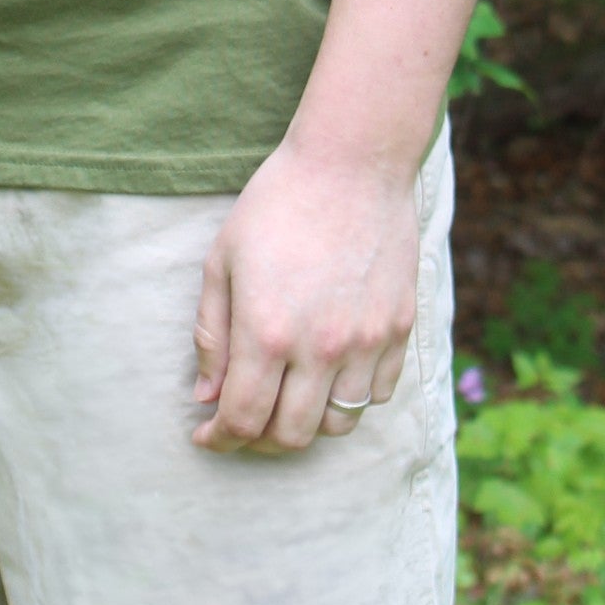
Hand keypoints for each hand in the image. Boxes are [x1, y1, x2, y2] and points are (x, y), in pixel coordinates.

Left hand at [191, 134, 420, 453]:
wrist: (352, 163)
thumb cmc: (276, 205)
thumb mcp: (223, 262)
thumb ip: (212, 337)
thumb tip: (207, 398)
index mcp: (267, 332)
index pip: (243, 419)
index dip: (221, 439)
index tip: (208, 435)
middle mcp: (320, 347)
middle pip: (292, 435)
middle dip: (258, 441)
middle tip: (243, 424)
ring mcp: (366, 341)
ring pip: (339, 424)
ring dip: (307, 424)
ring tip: (287, 402)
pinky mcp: (397, 329)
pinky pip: (377, 393)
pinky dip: (349, 399)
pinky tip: (327, 377)